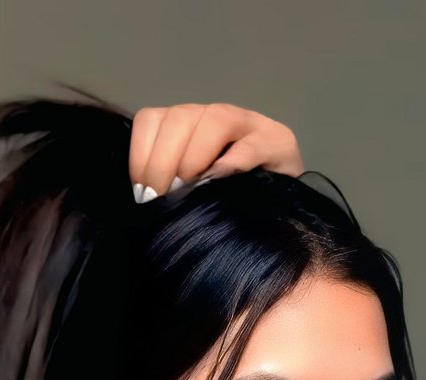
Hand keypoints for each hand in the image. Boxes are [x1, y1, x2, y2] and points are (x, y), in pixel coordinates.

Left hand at [128, 102, 303, 199]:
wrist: (284, 216)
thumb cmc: (228, 210)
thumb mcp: (189, 197)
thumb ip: (167, 189)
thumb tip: (142, 200)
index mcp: (187, 127)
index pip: (153, 119)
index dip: (142, 154)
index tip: (142, 193)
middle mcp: (214, 117)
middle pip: (180, 117)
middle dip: (164, 161)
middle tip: (163, 198)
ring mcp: (250, 125)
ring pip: (215, 119)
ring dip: (195, 155)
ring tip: (191, 189)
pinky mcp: (279, 142)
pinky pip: (252, 144)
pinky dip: (233, 161)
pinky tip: (220, 181)